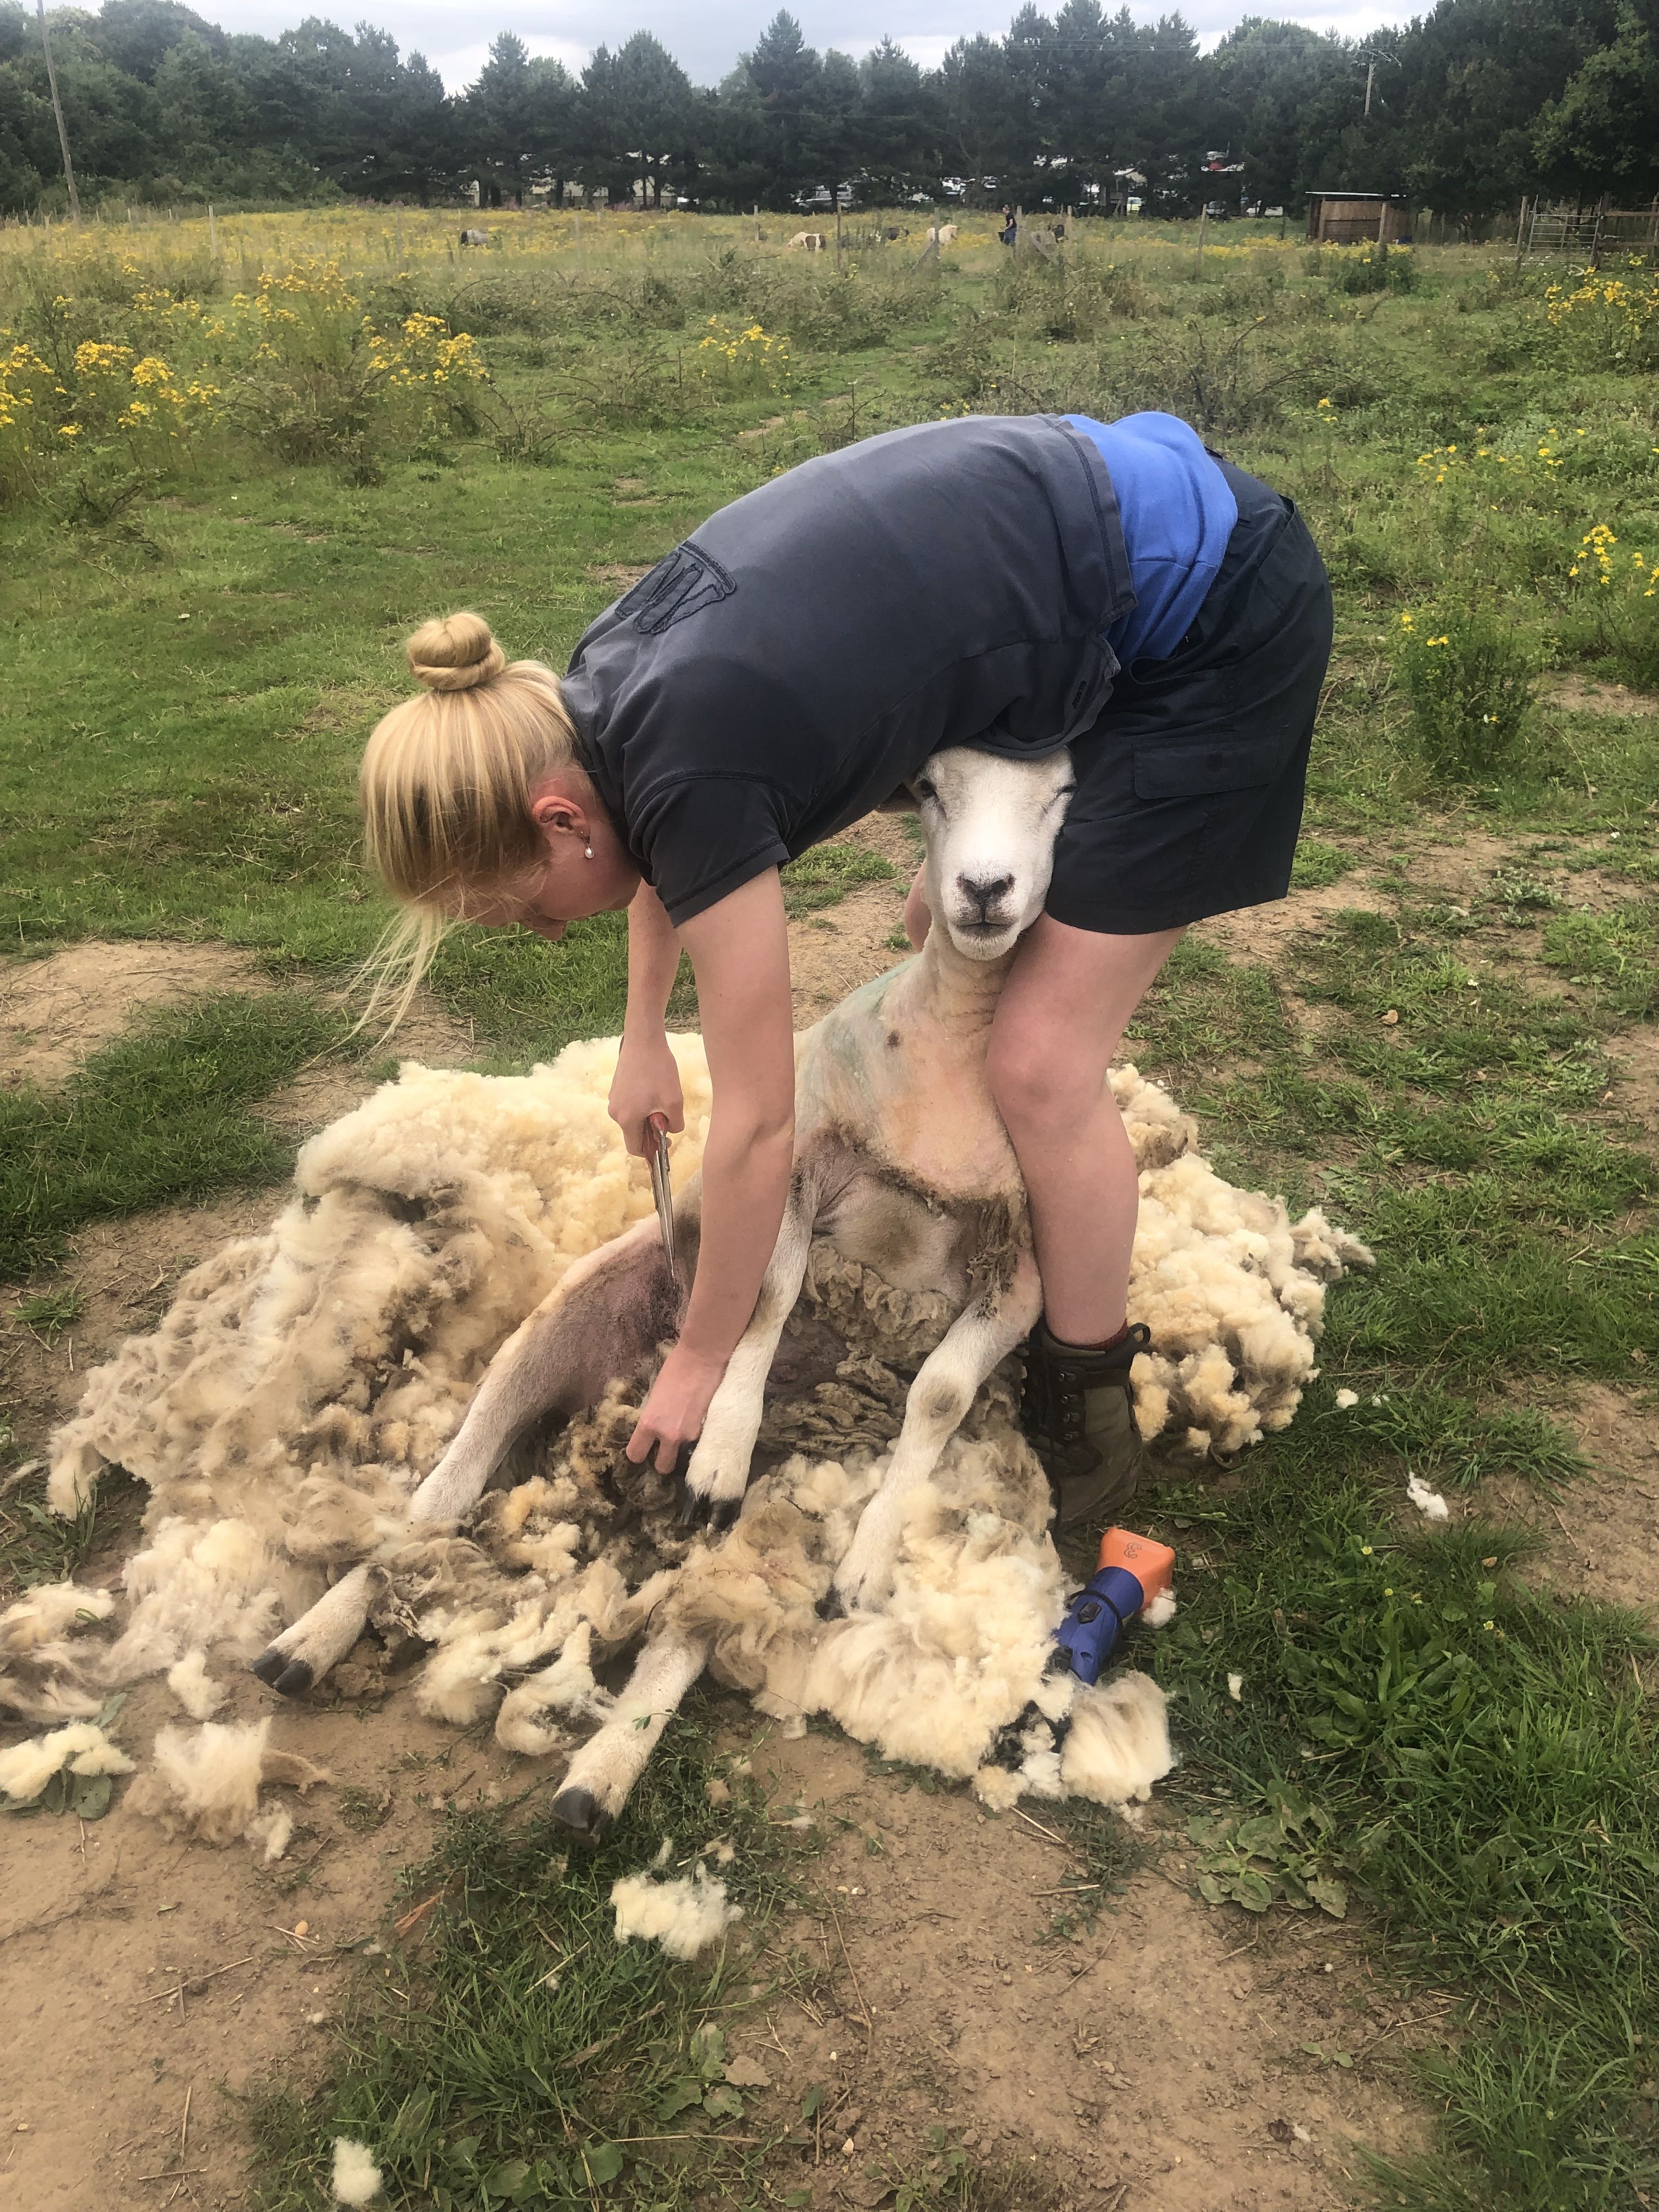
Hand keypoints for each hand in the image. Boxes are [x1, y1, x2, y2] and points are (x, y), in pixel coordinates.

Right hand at [609, 1032, 684, 1155]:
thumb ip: (675, 1124)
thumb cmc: (658, 1070)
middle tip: (668, 1115)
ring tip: (662, 1098)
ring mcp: (613, 1098)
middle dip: (651, 1129)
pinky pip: (630, 1104)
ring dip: (648, 1115)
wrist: (643, 1039)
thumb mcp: (674, 1101)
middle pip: (634, 1132)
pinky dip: (642, 1104)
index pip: (635, 1148)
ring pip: (633, 1117)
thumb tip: (671, 1130)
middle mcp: (615, 1111)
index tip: (667, 1140)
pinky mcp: (616, 1087)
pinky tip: (654, 1088)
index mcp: (626, 1119)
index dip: (652, 1151)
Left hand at [626, 1342, 727, 1474]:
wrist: (703, 1357)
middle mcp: (669, 1435)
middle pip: (662, 1467)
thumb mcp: (654, 1396)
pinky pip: (698, 1446)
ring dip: (680, 1453)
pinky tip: (697, 1427)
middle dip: (661, 1461)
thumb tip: (653, 1430)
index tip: (642, 1449)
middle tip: (664, 1449)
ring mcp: (690, 1436)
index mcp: (649, 1423)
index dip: (638, 1454)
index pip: (636, 1455)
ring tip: (683, 1438)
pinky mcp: (708, 1431)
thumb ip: (652, 1417)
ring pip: (683, 1459)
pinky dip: (696, 1442)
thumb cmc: (675, 1368)